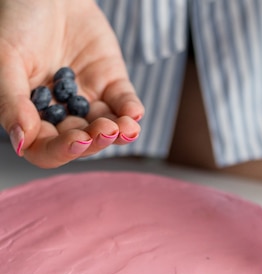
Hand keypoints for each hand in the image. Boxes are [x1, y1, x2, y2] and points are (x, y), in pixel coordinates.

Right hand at [0, 0, 143, 167]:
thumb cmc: (17, 19)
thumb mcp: (6, 58)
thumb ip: (11, 101)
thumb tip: (21, 143)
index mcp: (31, 116)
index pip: (47, 149)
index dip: (62, 151)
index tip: (77, 140)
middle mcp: (61, 114)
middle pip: (81, 143)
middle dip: (94, 141)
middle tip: (105, 131)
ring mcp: (88, 100)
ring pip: (105, 128)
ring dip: (117, 133)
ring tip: (124, 128)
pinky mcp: (111, 83)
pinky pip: (124, 104)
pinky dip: (131, 111)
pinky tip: (134, 115)